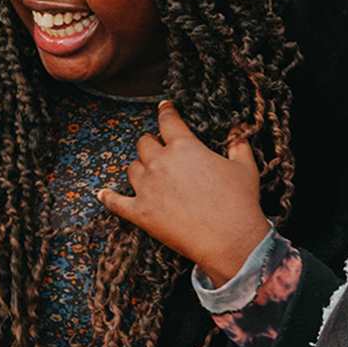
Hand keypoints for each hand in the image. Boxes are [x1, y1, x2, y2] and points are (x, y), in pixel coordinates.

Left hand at [98, 100, 268, 283]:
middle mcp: (160, 162)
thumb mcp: (245, 167)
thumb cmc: (239, 201)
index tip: (164, 107)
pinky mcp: (139, 212)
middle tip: (160, 149)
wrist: (230, 238)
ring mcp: (146, 187)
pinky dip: (108, 197)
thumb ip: (238, 144)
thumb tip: (236, 130)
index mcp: (184, 146)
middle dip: (152, 144)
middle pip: (144, 143)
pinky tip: (102, 193)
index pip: (168, 121)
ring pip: (132, 168)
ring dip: (139, 167)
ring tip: (147, 172)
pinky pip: (115, 201)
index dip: (166, 111)